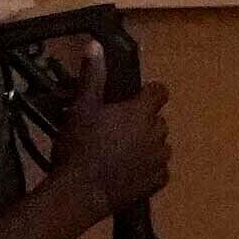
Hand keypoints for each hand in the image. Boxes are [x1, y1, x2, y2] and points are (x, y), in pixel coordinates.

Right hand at [57, 65, 178, 217]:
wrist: (79, 193)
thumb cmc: (79, 147)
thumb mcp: (81, 108)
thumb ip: (92, 76)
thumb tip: (95, 46)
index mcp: (142, 112)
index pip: (160, 91)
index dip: (148, 92)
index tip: (133, 97)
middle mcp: (158, 133)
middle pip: (157, 119)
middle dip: (142, 120)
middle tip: (116, 128)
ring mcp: (160, 159)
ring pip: (159, 144)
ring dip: (146, 144)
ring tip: (120, 151)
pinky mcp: (157, 182)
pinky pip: (158, 169)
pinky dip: (147, 168)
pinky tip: (127, 171)